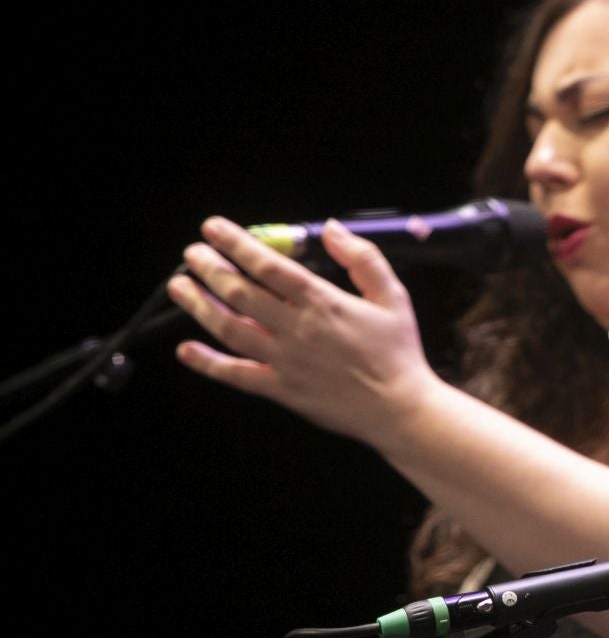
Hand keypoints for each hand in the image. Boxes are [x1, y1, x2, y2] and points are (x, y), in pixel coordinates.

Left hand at [168, 216, 440, 448]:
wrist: (400, 408)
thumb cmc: (398, 352)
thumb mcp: (393, 296)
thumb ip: (363, 258)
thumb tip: (332, 229)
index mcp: (323, 302)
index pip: (268, 266)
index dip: (236, 244)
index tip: (214, 229)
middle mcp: (296, 329)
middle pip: (240, 293)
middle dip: (210, 268)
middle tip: (193, 254)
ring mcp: (284, 360)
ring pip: (229, 328)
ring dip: (199, 306)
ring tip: (180, 287)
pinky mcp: (281, 389)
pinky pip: (236, 374)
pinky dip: (207, 362)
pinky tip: (186, 350)